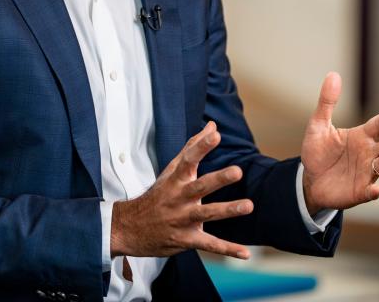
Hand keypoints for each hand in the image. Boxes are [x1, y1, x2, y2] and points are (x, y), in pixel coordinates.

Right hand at [110, 121, 253, 259]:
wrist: (130, 228)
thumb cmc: (158, 195)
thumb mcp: (171, 171)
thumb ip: (193, 147)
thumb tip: (212, 126)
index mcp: (176, 180)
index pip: (188, 159)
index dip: (201, 146)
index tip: (215, 134)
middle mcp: (179, 198)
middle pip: (200, 187)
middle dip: (218, 179)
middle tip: (237, 171)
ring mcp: (182, 219)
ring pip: (207, 214)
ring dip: (227, 210)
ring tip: (249, 205)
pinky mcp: (186, 239)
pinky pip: (209, 245)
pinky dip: (228, 249)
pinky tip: (246, 253)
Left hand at [301, 72, 378, 214]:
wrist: (309, 180)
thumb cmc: (318, 152)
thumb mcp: (318, 125)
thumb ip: (327, 102)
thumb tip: (333, 74)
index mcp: (361, 136)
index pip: (378, 124)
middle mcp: (368, 153)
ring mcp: (366, 172)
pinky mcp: (359, 191)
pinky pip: (369, 191)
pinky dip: (373, 191)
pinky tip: (376, 189)